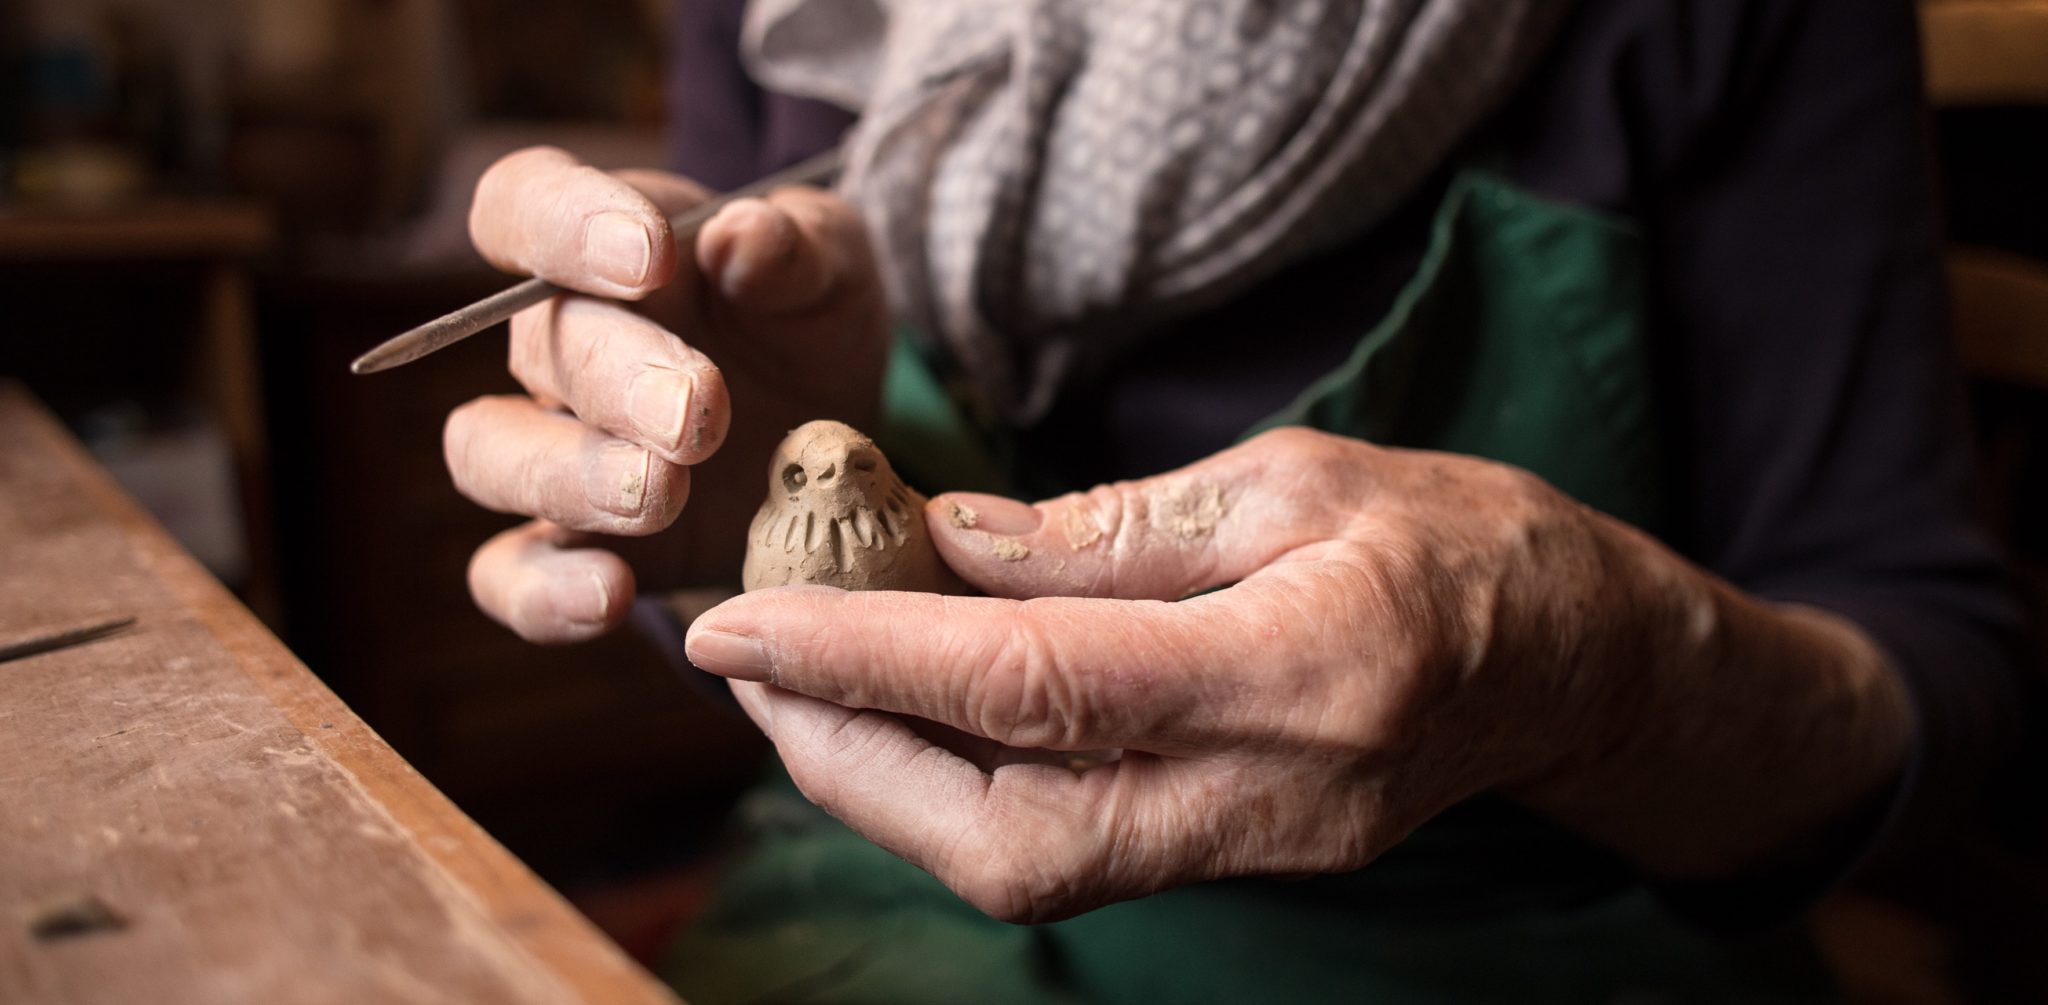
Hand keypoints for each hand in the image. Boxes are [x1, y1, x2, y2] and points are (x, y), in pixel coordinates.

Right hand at [444, 147, 888, 641]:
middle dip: (617, 379)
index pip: (524, 203)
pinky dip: (545, 592)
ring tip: (662, 494)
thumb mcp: (834, 269)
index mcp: (605, 248)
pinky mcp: (571, 548)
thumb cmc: (811, 325)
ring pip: (490, 454)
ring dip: (569, 477)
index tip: (650, 256)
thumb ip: (796, 245)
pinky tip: (611, 595)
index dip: (564, 223)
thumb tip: (740, 238)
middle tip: (700, 413)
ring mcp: (555, 451)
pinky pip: (509, 574)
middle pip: (536, 346)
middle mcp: (559, 347)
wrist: (836, 439)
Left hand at [683, 428, 1910, 921]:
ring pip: (1021, 868)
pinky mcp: (1237, 863)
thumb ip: (1110, 528)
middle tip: (743, 659)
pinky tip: (902, 717)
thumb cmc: (1456, 539)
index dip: (867, 655)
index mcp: (1302, 665)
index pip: (1038, 683)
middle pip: (1007, 832)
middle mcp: (1273, 791)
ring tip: (796, 684)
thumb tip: (940, 542)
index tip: (733, 621)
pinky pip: (1059, 856)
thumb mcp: (1291, 478)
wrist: (1576, 662)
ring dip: (880, 784)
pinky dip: (951, 794)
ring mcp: (1257, 850)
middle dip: (843, 754)